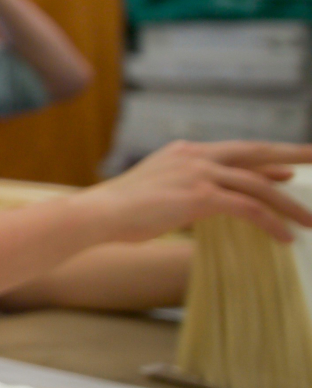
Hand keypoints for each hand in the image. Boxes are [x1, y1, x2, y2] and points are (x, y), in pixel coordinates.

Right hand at [77, 141, 311, 245]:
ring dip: (289, 205)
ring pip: (258, 184)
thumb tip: (214, 200)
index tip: (292, 164)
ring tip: (311, 221)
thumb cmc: (121, 211)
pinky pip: (248, 207)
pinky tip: (283, 237)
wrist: (98, 214)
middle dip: (292, 154)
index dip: (268, 157)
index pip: (237, 150)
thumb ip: (188, 188)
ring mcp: (198, 173)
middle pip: (255, 152)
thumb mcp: (159, 190)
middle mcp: (195, 155)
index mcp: (185, 151)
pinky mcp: (199, 195)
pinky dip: (270, 223)